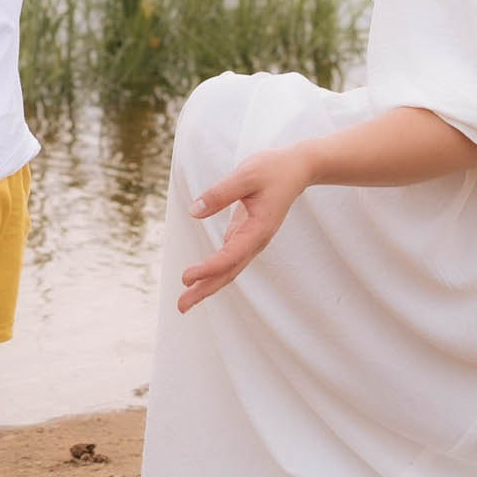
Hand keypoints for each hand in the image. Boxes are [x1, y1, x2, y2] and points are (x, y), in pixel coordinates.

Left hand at [176, 145, 313, 314]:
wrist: (295, 170)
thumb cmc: (272, 170)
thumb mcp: (246, 175)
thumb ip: (220, 193)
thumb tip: (194, 211)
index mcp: (259, 229)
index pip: (230, 256)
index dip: (208, 268)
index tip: (186, 277)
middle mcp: (256, 241)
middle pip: (228, 272)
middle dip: (204, 290)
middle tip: (181, 306)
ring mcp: (251, 240)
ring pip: (228, 269)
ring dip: (206, 285)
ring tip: (185, 301)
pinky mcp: (245, 235)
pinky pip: (227, 259)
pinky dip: (213, 271)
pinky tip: (198, 280)